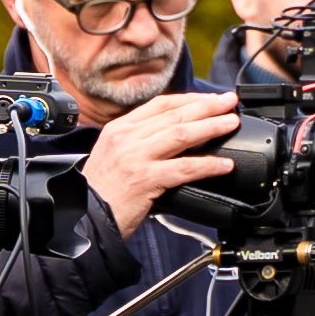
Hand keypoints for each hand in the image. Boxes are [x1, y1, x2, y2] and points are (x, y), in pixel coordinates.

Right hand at [82, 85, 243, 234]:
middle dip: (207, 107)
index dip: (189, 99)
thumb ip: (140, 141)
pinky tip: (223, 165)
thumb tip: (175, 135)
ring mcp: (136, 157)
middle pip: (174, 115)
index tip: (210, 98)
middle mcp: (127, 138)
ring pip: (181, 135)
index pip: (160, 104)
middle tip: (229, 102)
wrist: (84, 217)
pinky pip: (183, 168)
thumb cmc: (102, 191)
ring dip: (211, 127)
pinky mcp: (145, 179)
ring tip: (230, 124)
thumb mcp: (114, 154)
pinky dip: (207, 165)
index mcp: (120, 128)